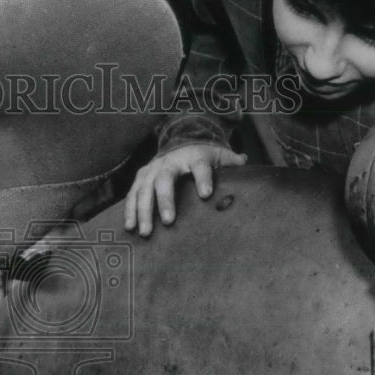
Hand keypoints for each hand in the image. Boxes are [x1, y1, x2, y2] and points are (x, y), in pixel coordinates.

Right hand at [123, 143, 246, 236]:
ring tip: (145, 232)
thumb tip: (244, 162)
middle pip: (165, 180)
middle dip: (165, 200)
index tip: (205, 194)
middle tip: (169, 221)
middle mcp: (170, 161)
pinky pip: (132, 194)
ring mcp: (153, 169)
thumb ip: (233, 162)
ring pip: (144, 189)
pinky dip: (130, 210)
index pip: (199, 166)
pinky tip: (130, 227)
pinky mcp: (141, 177)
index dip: (203, 178)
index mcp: (194, 157)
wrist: (180, 142)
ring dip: (143, 211)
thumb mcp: (220, 155)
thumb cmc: (204, 156)